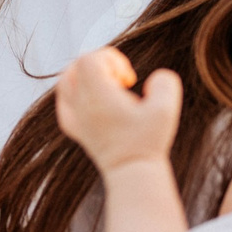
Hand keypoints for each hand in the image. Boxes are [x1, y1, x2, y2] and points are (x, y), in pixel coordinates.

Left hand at [53, 47, 182, 172]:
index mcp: (96, 95)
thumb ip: (165, 83)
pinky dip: (76, 94)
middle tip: (120, 84)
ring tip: (108, 88)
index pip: (90, 58)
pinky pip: (64, 101)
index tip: (128, 80)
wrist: (132, 173)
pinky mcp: (74, 128)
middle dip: (100, 65)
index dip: (112, 59)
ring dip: (87, 76)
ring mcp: (74, 116)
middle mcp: (80, 103)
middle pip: (77, 65)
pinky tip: (94, 102)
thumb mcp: (166, 110)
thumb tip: (154, 78)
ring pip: (66, 81)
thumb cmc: (148, 142)